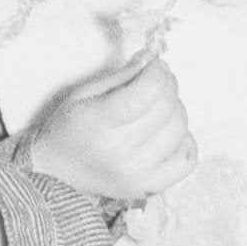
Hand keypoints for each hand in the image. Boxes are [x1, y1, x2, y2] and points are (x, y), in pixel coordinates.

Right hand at [25, 40, 195, 201]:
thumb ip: (121, 76)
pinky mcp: (149, 187)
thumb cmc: (70, 129)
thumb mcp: (84, 94)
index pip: (147, 91)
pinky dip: (184, 140)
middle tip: (158, 81)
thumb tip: (152, 58)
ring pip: (180, 130)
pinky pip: (187, 160)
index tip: (155, 65)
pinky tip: (167, 134)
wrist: (59, 174)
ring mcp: (137, 173)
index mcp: (99, 122)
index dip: (158, 72)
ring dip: (175, 110)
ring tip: (160, 107)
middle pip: (167, 108)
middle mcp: (120, 150)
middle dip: (168, 86)